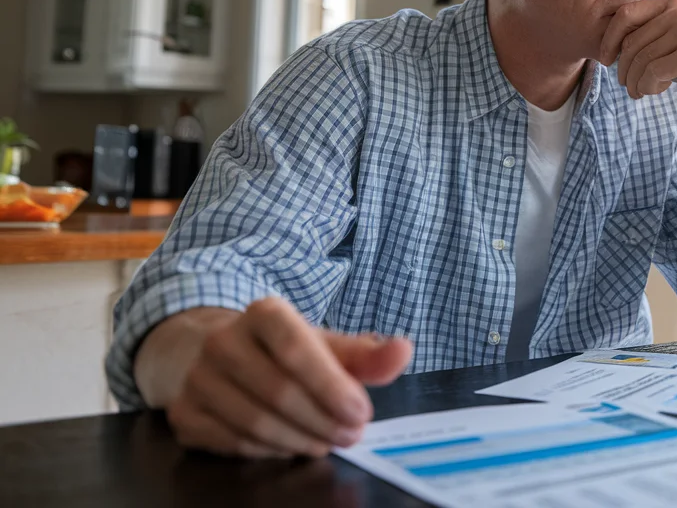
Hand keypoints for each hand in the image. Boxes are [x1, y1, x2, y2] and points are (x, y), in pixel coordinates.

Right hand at [164, 298, 411, 458]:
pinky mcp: (184, 414)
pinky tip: (292, 444)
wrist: (218, 355)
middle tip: (352, 435)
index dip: (332, 386)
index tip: (362, 412)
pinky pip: (234, 443)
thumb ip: (366, 355)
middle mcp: (222, 341)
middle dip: (323, 421)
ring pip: (255, 423)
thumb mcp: (326, 346)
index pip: (297, 348)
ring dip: (300, 440)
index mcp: (263, 314)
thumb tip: (403, 351)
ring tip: (327, 441)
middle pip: (279, 392)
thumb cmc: (284, 352)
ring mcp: (197, 379)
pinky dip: (271, 450)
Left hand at [599, 0, 676, 105]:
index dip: (609, 39)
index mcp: (672, 3)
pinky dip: (649, 86)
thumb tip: (612, 45)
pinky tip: (658, 90)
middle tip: (628, 86)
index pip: (625, 15)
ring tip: (641, 92)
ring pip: (640, 60)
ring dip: (636, 82)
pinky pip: (653, 73)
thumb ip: (654, 30)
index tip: (607, 60)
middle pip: (631, 43)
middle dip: (624, 70)